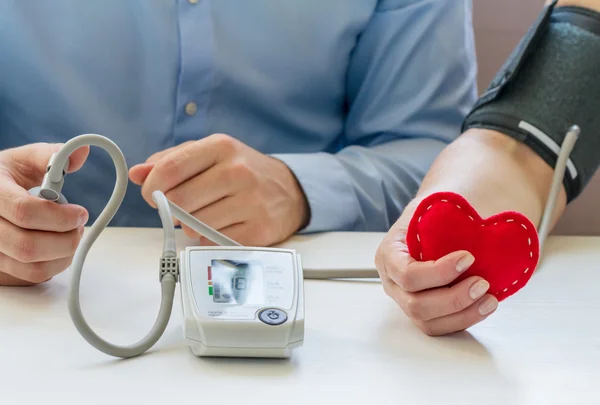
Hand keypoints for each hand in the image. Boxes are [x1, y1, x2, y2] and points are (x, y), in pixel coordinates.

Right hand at [0, 143, 89, 285]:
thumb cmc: (4, 179)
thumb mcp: (22, 160)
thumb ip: (50, 156)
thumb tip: (81, 152)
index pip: (25, 212)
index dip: (60, 216)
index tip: (80, 212)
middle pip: (28, 246)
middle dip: (66, 239)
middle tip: (78, 226)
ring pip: (32, 267)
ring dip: (63, 254)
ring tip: (70, 235)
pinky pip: (31, 277)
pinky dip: (54, 265)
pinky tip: (58, 247)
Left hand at [129, 134, 309, 245]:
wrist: (289, 190)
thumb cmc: (242, 171)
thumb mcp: (210, 155)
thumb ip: (171, 161)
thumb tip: (137, 173)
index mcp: (222, 147)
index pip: (170, 169)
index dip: (152, 187)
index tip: (152, 195)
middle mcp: (238, 172)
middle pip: (179, 201)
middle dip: (171, 209)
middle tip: (179, 207)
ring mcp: (251, 203)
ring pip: (194, 225)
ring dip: (191, 225)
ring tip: (205, 214)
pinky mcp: (258, 231)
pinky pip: (213, 242)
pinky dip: (209, 239)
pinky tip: (221, 226)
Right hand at [375, 199, 498, 335]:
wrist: (430, 224)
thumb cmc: (430, 216)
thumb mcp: (431, 207)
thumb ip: (446, 216)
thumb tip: (482, 225)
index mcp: (389, 254)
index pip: (407, 274)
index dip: (439, 272)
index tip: (468, 257)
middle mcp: (393, 282)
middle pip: (416, 305)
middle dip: (453, 298)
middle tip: (482, 283)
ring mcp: (406, 300)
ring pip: (428, 322)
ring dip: (462, 314)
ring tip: (489, 299)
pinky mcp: (424, 312)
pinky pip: (441, 327)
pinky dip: (464, 320)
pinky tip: (484, 306)